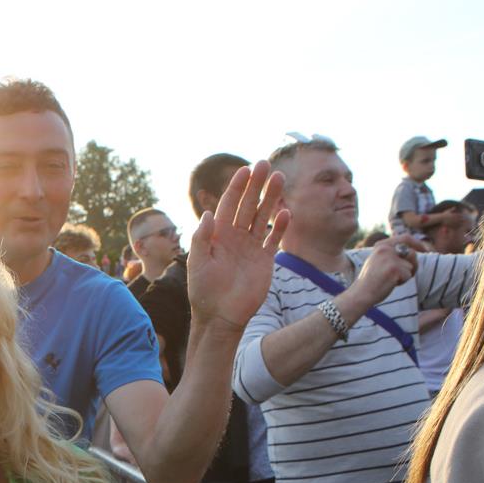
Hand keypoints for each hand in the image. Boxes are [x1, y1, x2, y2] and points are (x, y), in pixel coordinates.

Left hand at [186, 160, 289, 334]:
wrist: (220, 317)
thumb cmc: (203, 292)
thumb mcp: (197, 263)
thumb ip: (202, 238)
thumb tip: (208, 214)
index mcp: (217, 235)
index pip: (228, 205)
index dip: (237, 187)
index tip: (245, 170)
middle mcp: (234, 237)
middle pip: (247, 205)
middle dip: (256, 185)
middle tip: (266, 164)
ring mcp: (250, 248)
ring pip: (262, 217)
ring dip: (270, 199)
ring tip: (279, 179)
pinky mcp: (264, 261)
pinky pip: (273, 239)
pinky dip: (279, 227)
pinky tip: (285, 213)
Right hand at [348, 235, 425, 309]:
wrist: (361, 294)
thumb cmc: (372, 281)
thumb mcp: (381, 262)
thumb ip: (395, 255)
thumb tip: (414, 253)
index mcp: (381, 245)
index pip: (405, 238)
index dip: (417, 243)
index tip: (425, 250)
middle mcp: (385, 248)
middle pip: (411, 253)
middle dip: (413, 265)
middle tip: (405, 276)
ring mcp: (390, 258)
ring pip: (410, 266)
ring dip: (405, 276)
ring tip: (389, 280)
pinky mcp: (394, 268)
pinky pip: (408, 275)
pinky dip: (402, 282)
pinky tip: (390, 284)